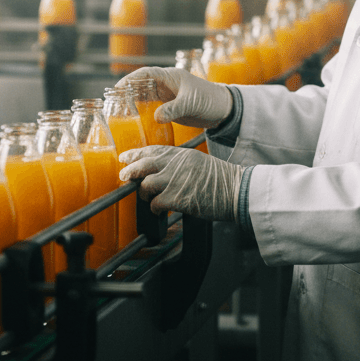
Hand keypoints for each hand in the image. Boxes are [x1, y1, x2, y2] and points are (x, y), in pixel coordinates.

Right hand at [117, 66, 231, 128]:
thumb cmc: (209, 100)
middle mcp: (166, 84)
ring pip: (144, 95)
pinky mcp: (169, 107)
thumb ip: (174, 109)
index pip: (146, 73)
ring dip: (132, 100)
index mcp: (171, 77)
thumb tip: (156, 117)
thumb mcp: (191, 103)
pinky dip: (141, 110)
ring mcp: (167, 96)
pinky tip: (132, 118)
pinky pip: (151, 106)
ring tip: (117, 110)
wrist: (223, 110)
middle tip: (112, 101)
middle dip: (127, 90)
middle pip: (141, 84)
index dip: (131, 78)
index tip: (117, 87)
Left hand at [119, 145, 241, 220]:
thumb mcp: (198, 162)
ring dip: (143, 194)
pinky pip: (155, 203)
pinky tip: (158, 210)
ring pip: (146, 185)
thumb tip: (161, 171)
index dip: (135, 154)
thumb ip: (179, 163)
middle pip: (143, 165)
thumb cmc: (220, 179)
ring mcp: (175, 180)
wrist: (235, 190)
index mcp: (181, 154)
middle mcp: (176, 164)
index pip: (152, 150)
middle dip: (129, 172)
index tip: (125, 157)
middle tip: (124, 177)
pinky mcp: (177, 198)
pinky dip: (154, 208)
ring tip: (148, 199)